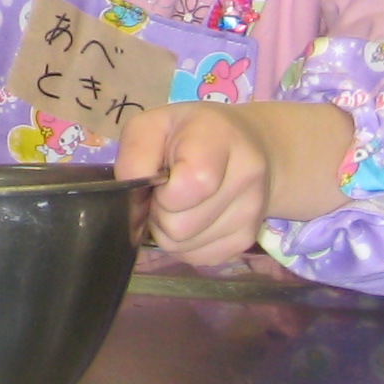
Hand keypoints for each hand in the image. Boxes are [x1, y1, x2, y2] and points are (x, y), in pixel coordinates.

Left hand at [117, 106, 271, 265]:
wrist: (245, 144)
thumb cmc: (187, 133)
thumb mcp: (151, 125)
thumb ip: (135, 157)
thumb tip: (132, 202)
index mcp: (220, 138)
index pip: (193, 184)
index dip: (164, 193)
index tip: (159, 179)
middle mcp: (246, 176)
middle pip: (180, 226)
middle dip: (160, 213)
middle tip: (164, 192)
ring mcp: (251, 213)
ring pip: (185, 247)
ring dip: (169, 231)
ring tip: (178, 203)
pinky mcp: (247, 240)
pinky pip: (198, 258)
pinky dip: (185, 244)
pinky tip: (192, 217)